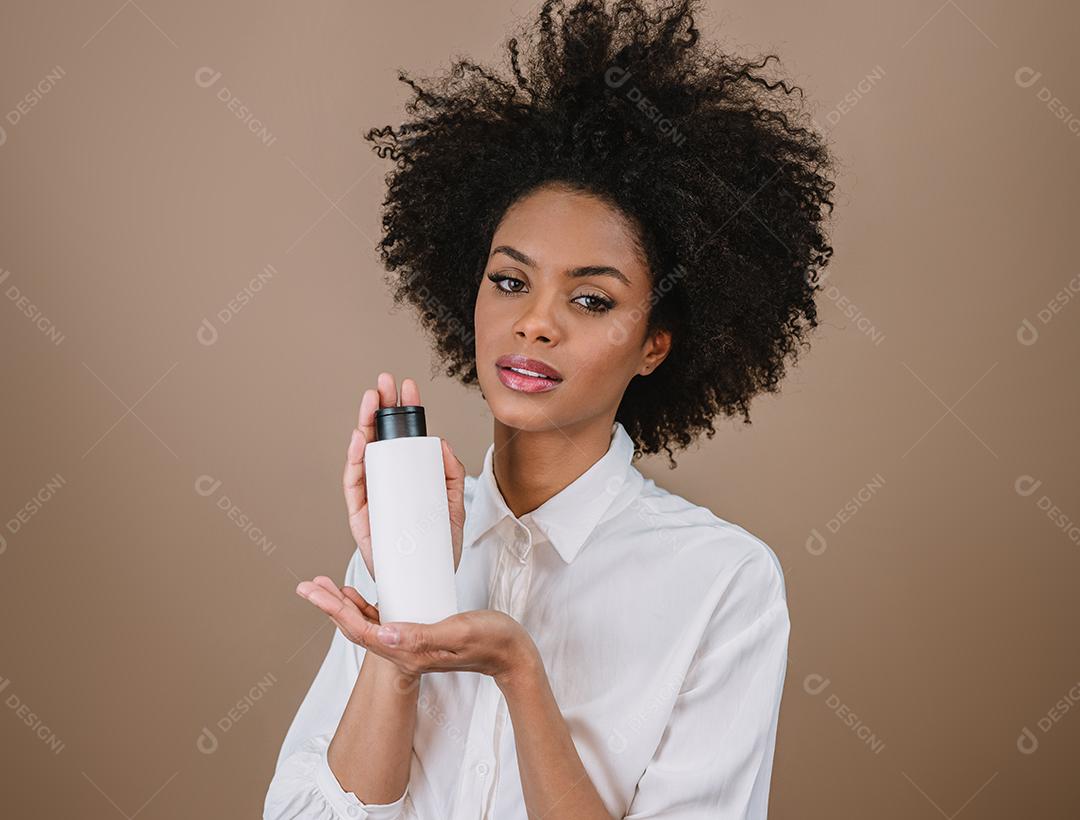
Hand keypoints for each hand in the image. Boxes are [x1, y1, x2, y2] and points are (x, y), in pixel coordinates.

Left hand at [294, 577, 539, 683]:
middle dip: (330, 606)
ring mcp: (409, 646)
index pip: (361, 631)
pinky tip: (357, 598)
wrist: (511, 654)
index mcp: (408, 651)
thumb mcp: (458, 631)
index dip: (335, 610)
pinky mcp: (417, 636)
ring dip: (342, 607)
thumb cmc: (491, 640)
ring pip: (365, 627)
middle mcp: (403, 652)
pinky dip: (363, 609)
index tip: (315, 591)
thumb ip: (421, 636)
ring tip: (323, 588)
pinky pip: (381, 624)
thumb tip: (384, 633)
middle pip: (356, 629)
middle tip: (307, 586)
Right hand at [344, 372, 465, 581]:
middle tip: (384, 382)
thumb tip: (441, 444)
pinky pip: (355, 484)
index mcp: (408, 479)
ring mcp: (372, 498)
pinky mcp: (361, 516)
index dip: (404, 412)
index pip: (404, 439)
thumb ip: (451, 475)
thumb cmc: (437, 548)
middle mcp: (387, 484)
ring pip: (363, 456)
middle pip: (379, 440)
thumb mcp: (454, 507)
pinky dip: (355, 460)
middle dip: (380, 408)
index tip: (407, 387)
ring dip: (365, 425)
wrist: (424, 584)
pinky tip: (361, 439)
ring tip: (371, 402)